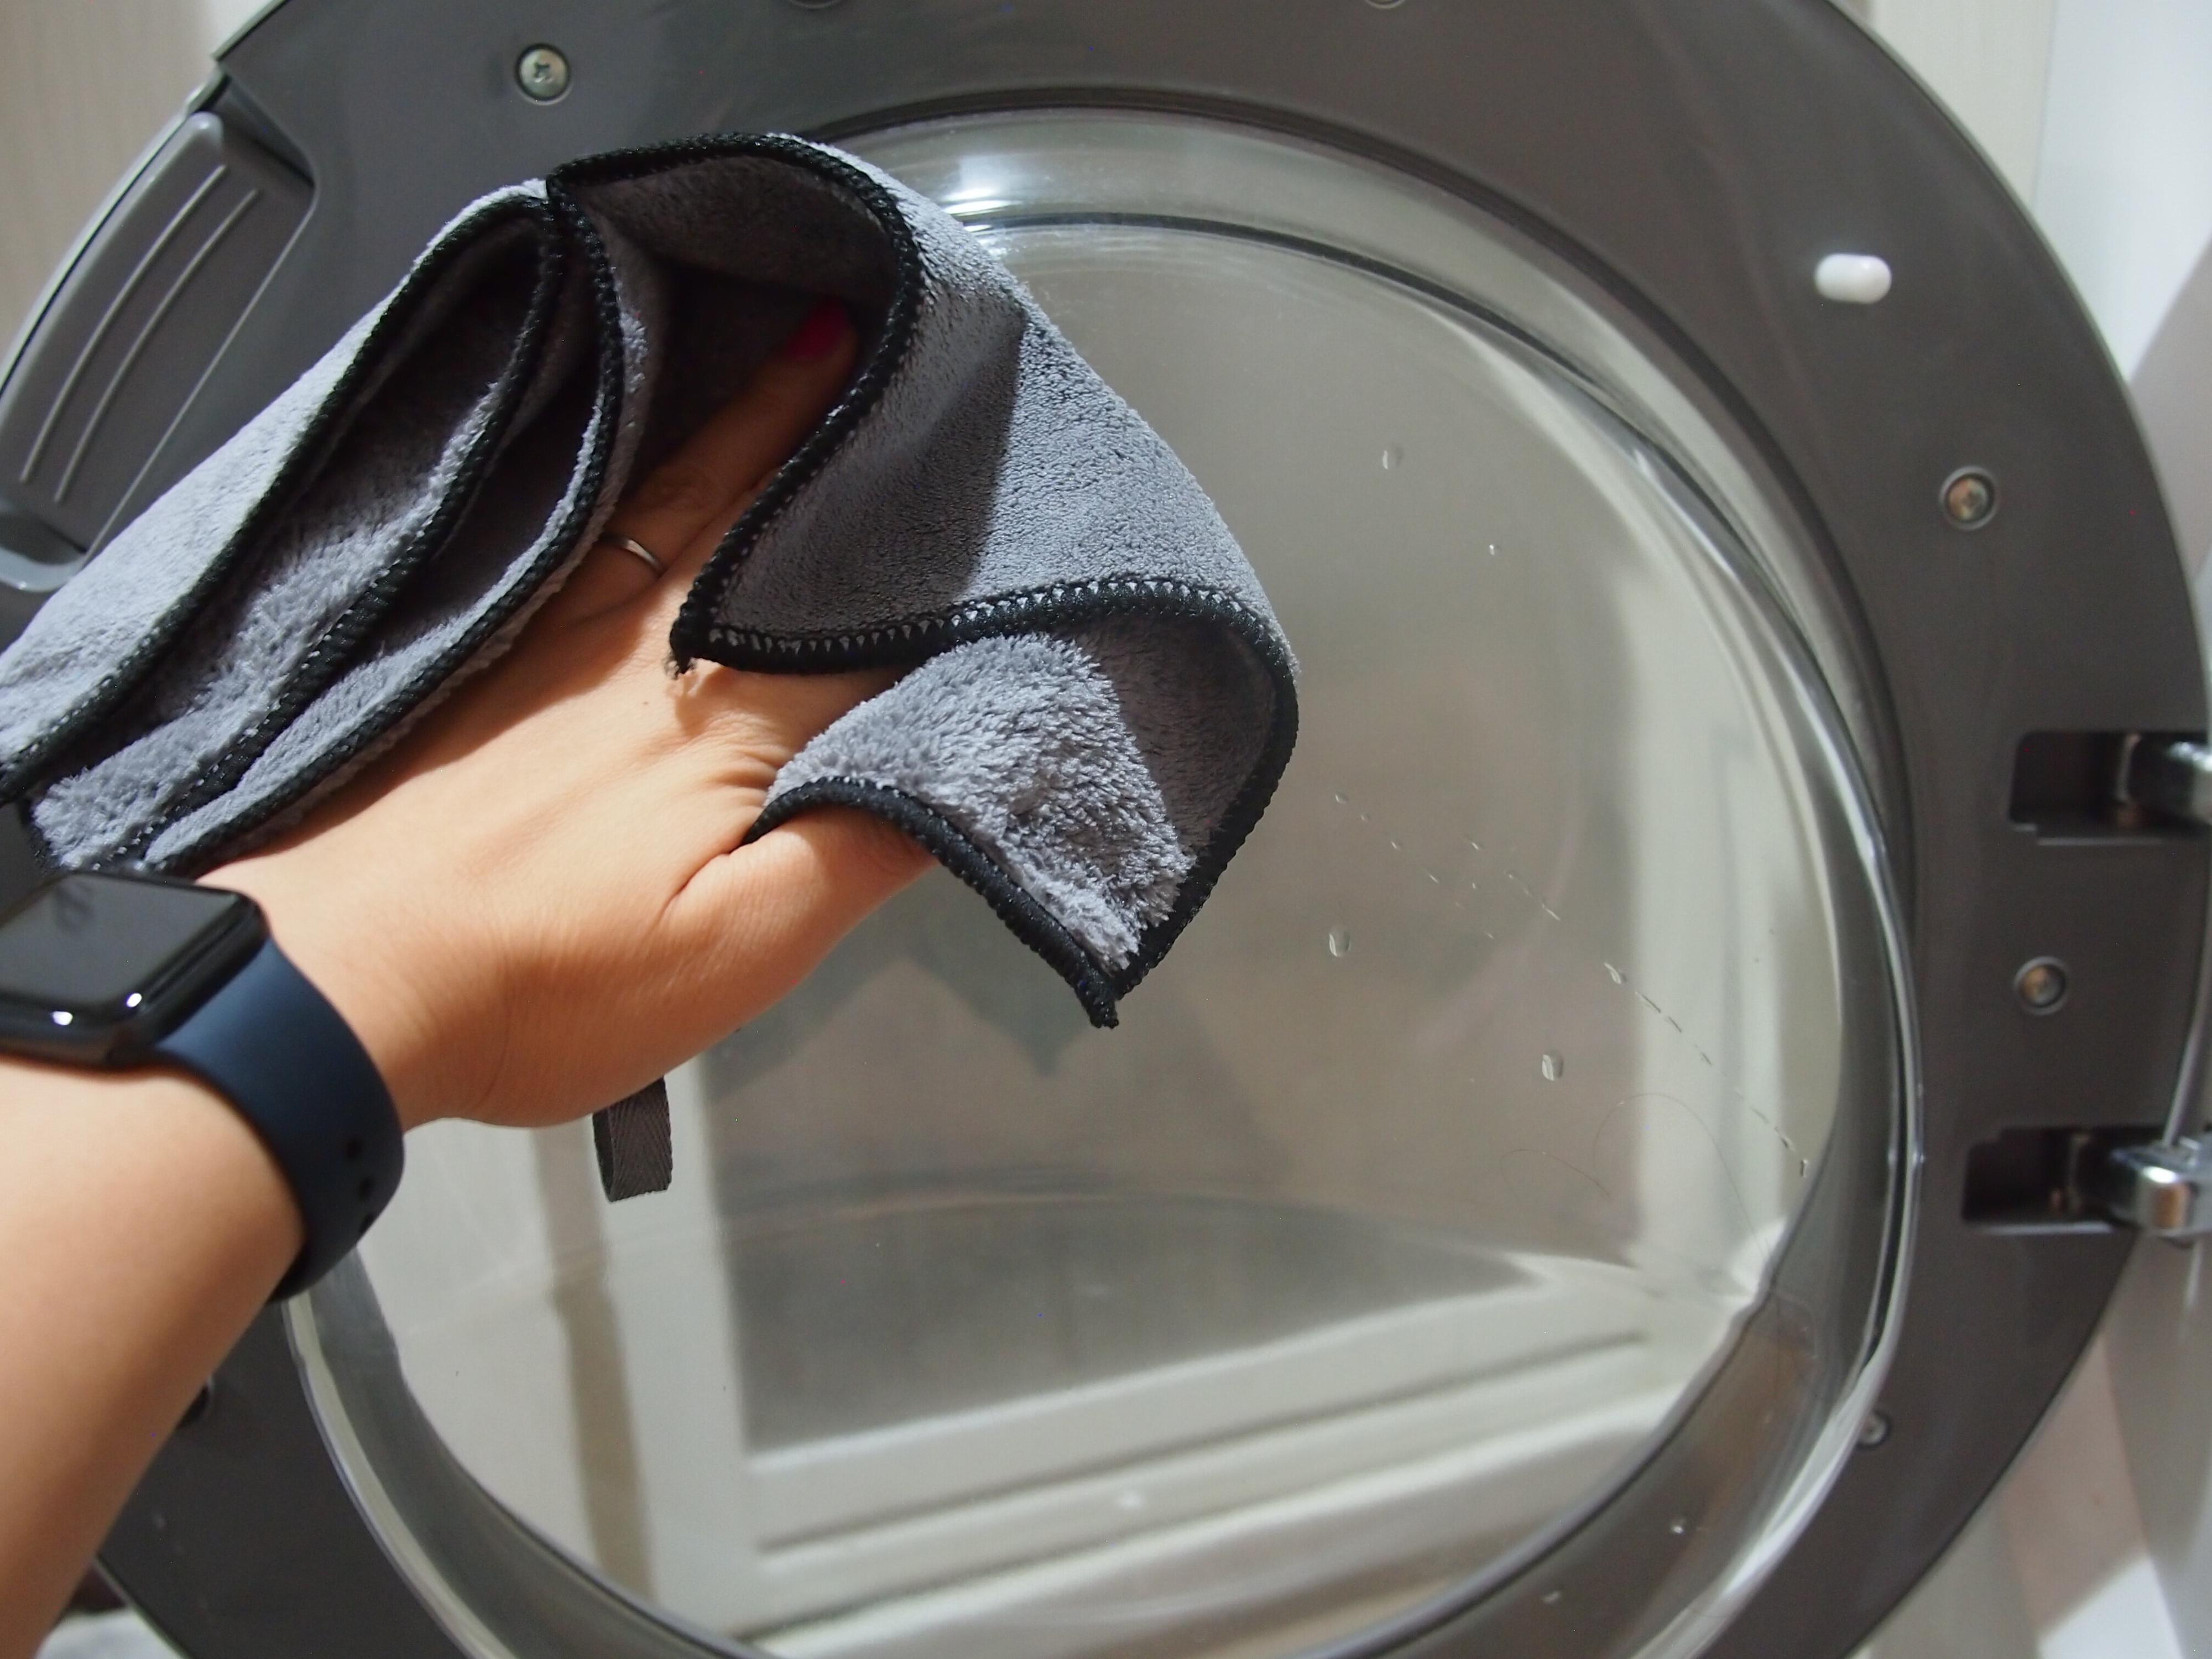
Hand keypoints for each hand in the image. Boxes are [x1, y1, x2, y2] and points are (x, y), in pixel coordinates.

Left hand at [209, 300, 929, 1131]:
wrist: (337, 976)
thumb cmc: (546, 981)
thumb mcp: (737, 952)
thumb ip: (859, 848)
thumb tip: (962, 767)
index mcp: (737, 718)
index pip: (876, 622)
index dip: (949, 567)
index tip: (1012, 498)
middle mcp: (660, 643)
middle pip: (779, 519)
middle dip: (855, 434)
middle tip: (916, 349)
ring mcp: (570, 632)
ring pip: (689, 495)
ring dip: (760, 416)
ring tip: (811, 340)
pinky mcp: (498, 645)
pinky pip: (598, 517)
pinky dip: (646, 461)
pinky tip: (654, 434)